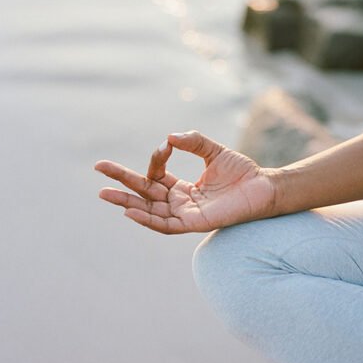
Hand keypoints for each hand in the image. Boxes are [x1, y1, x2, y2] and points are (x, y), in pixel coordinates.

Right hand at [95, 131, 277, 233]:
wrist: (264, 187)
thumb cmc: (243, 172)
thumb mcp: (213, 151)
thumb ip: (193, 142)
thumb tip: (169, 138)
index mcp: (183, 189)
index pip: (156, 176)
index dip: (156, 160)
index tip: (164, 146)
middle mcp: (181, 203)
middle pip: (144, 194)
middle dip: (121, 182)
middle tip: (98, 168)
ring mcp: (186, 215)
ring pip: (149, 211)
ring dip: (126, 203)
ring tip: (104, 193)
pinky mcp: (195, 224)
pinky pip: (166, 225)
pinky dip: (147, 219)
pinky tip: (130, 211)